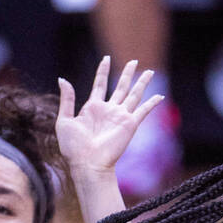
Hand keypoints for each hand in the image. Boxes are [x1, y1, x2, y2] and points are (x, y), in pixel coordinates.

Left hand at [56, 57, 162, 173]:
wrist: (87, 163)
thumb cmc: (73, 147)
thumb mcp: (64, 120)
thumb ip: (66, 99)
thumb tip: (62, 79)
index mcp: (92, 108)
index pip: (99, 84)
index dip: (103, 71)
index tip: (106, 59)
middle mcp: (108, 110)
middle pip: (120, 87)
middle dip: (127, 74)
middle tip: (134, 61)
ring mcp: (120, 117)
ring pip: (134, 95)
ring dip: (141, 83)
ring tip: (149, 71)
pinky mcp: (130, 125)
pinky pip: (143, 111)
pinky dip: (152, 103)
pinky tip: (160, 96)